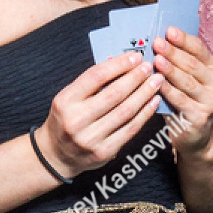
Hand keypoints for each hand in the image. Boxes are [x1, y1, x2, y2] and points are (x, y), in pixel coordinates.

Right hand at [35, 51, 162, 178]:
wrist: (57, 155)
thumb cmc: (65, 120)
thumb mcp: (69, 98)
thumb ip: (92, 83)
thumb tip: (121, 63)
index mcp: (65, 101)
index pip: (95, 76)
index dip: (118, 65)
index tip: (135, 57)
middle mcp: (76, 120)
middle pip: (114, 94)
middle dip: (135, 78)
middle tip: (149, 67)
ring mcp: (90, 138)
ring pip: (125, 111)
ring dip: (144, 94)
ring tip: (156, 81)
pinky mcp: (103, 152)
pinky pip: (130, 129)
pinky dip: (145, 113)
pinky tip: (153, 102)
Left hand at [152, 27, 212, 153]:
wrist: (194, 135)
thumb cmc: (183, 101)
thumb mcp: (183, 79)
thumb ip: (175, 63)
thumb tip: (154, 42)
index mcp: (212, 68)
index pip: (199, 49)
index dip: (184, 40)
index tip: (169, 30)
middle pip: (193, 64)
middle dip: (174, 52)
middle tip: (158, 42)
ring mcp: (211, 101)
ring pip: (188, 82)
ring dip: (171, 70)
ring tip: (157, 60)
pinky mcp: (201, 117)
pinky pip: (182, 101)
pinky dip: (169, 91)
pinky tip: (157, 83)